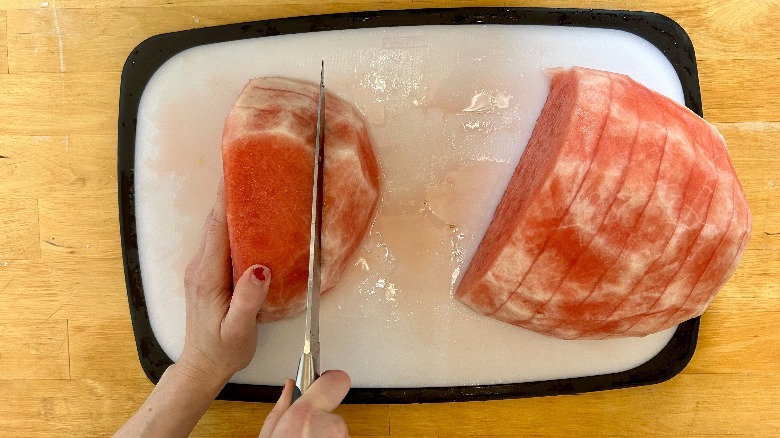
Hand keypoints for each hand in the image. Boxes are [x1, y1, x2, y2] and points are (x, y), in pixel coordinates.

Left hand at [178, 180, 270, 385]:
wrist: (202, 366)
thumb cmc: (223, 350)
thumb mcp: (238, 330)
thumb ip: (247, 300)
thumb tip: (259, 268)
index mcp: (208, 275)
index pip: (217, 227)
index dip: (226, 198)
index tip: (237, 171)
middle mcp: (201, 266)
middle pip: (215, 221)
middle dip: (231, 193)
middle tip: (252, 168)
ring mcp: (202, 268)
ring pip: (216, 228)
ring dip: (232, 206)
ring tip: (254, 185)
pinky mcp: (208, 273)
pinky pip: (219, 240)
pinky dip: (232, 223)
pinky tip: (250, 219)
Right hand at [259, 370, 351, 437]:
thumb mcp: (268, 435)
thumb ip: (281, 408)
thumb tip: (290, 387)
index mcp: (306, 415)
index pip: (336, 379)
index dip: (328, 380)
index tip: (321, 382)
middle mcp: (331, 426)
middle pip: (331, 407)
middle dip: (319, 415)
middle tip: (302, 428)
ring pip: (335, 427)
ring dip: (324, 432)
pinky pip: (340, 437)